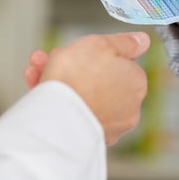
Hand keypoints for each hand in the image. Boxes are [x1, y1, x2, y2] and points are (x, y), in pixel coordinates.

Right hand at [24, 31, 150, 144]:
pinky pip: (74, 114)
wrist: (55, 114)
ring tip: (36, 70)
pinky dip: (59, 102)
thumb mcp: (102, 44)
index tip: (77, 50)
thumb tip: (142, 41)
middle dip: (72, 66)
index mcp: (136, 83)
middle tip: (53, 58)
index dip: (94, 54)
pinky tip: (39, 90)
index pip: (118, 64)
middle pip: (98, 80)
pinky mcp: (89, 139)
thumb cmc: (78, 76)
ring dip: (60, 81)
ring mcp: (109, 126)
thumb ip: (124, 42)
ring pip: (83, 96)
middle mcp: (128, 108)